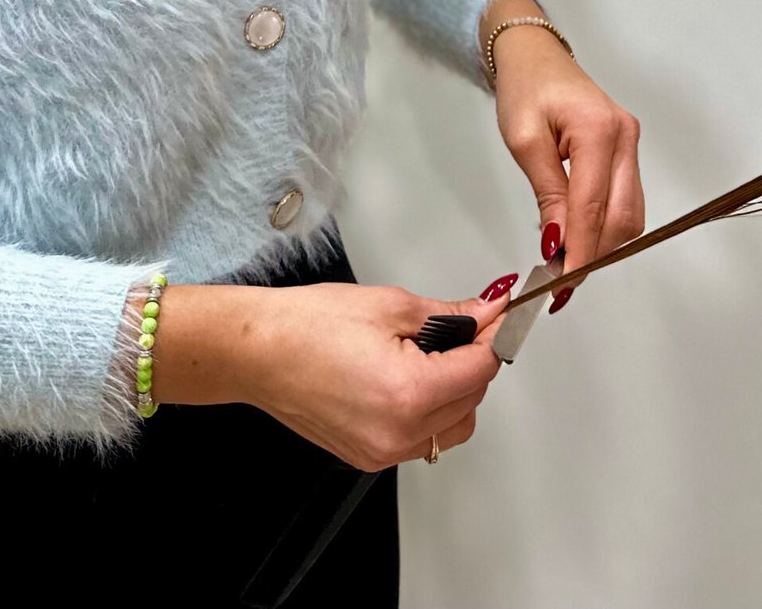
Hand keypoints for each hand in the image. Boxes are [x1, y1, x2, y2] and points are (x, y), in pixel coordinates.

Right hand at [220, 281, 514, 471]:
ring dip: (457, 391)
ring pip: (452, 427)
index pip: (481, 368)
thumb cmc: (309, 325)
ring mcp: (382, 451)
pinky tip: (411, 376)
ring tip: (433, 352)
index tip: (503, 314)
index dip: (496, 335)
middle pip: (473, 400)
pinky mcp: (367, 457)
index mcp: (409, 393)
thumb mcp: (391, 305)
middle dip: (476, 360)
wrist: (259, 351)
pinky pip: (421, 439)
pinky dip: (429, 411)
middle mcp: (398, 433)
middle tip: (466, 324)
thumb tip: (485, 313)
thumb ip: (449, 314)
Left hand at [490, 23, 644, 307]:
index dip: (580, 252)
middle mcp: (625, 137)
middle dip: (594, 254)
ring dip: (602, 244)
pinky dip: (605, 225)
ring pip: (630, 214)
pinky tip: (579, 236)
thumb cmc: (525, 88)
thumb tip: (558, 243)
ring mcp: (631, 143)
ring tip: (566, 262)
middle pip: (622, 217)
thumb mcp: (523, 140)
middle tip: (560, 282)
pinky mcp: (627, 150)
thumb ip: (547, 193)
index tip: (562, 286)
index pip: (594, 207)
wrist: (535, 56)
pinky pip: (626, 199)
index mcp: (598, 130)